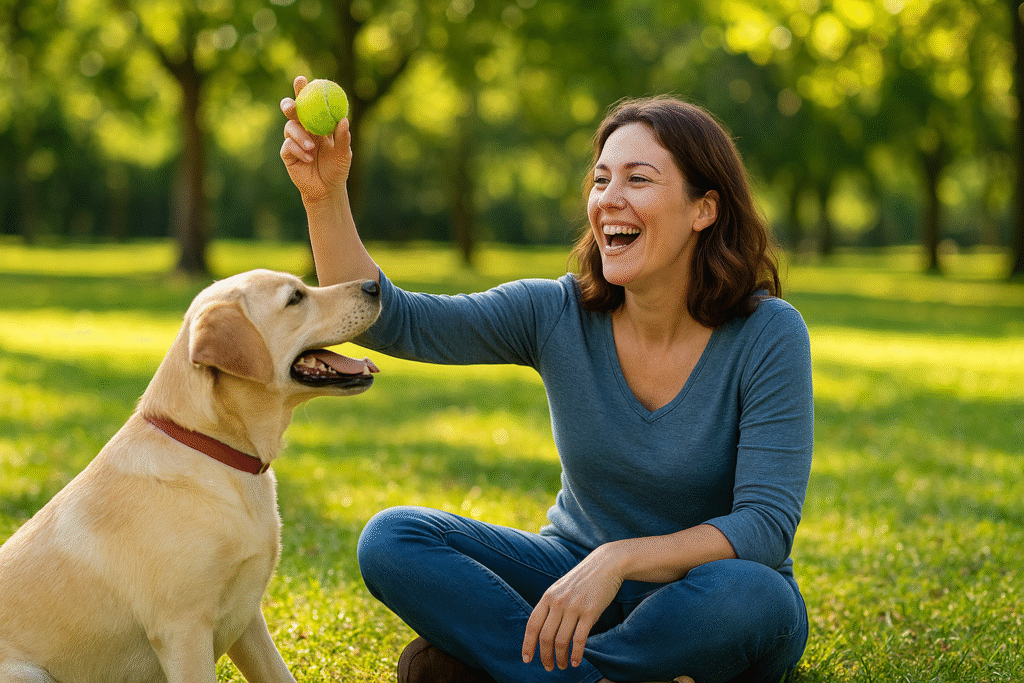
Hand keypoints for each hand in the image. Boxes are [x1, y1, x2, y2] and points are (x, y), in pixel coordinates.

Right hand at [279, 75, 351, 203]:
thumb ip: (343, 138)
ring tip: (312, 148)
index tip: (304, 80)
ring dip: (299, 136)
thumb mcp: (344, 154)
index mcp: (318, 123)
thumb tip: (344, 120)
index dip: (305, 90)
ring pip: (289, 128)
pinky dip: (298, 150)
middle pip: (293, 111)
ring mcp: (294, 140)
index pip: (311, 103)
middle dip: (290, 104)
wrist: (327, 190)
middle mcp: (304, 129)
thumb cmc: (337, 169)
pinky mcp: (287, 154)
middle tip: (292, 106)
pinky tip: (308, 158)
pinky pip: (288, 146)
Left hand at [521, 543, 625, 671]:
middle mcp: (558, 602)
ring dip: (560, 658)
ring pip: (561, 641)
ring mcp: (574, 607)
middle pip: (545, 636)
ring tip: (562, 666)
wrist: (605, 565)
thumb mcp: (560, 589)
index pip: (532, 625)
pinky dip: (577, 654)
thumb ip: (551, 606)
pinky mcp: (590, 612)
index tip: (527, 659)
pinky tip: (576, 662)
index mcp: (548, 597)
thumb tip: (542, 631)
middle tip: (548, 667)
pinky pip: (579, 638)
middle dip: (544, 656)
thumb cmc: (582, 580)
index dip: (528, 644)